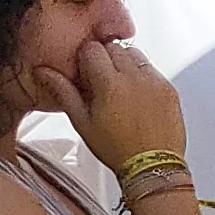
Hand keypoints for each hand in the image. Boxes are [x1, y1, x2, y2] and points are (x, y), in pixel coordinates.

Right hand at [34, 38, 186, 169]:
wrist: (152, 166)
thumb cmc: (117, 149)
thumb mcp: (82, 121)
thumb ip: (63, 92)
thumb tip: (44, 73)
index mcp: (110, 84)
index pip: (93, 48)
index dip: (84, 59)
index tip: (84, 73)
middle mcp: (135, 78)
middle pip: (114, 48)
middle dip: (103, 59)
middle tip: (99, 81)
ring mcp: (155, 82)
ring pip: (135, 54)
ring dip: (124, 63)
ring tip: (118, 88)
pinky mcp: (170, 89)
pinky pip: (152, 70)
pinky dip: (142, 75)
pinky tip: (136, 95)